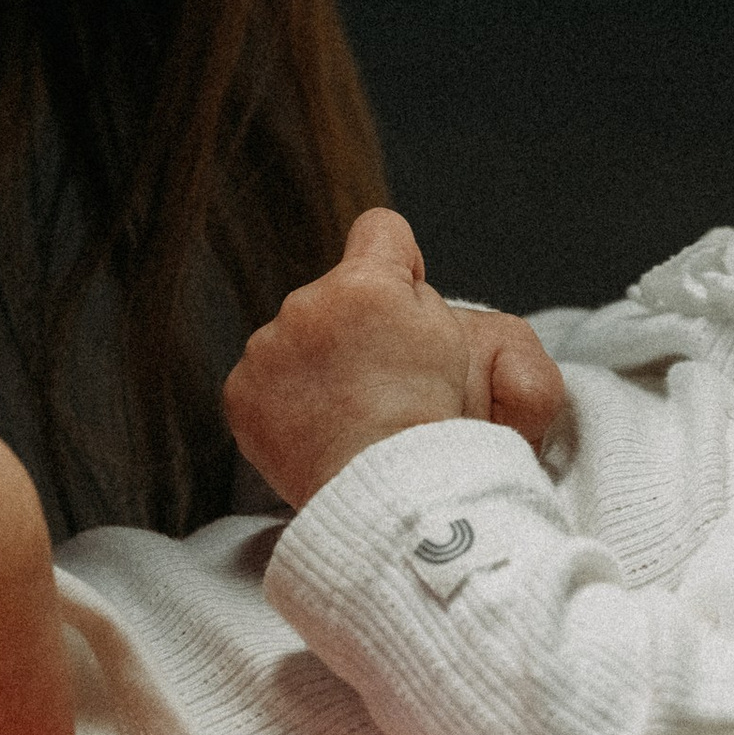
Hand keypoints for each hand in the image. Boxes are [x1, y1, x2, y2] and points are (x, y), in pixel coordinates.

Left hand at [224, 209, 568, 507]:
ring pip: (299, 338)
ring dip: (322, 366)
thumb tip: (410, 291)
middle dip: (360, 330)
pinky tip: (320, 431)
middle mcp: (307, 304)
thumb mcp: (492, 350)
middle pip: (338, 296)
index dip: (400, 265)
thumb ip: (443, 301)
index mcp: (368, 285)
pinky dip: (288, 402)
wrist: (388, 503)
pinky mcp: (242, 392)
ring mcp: (267, 349)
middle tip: (388, 387)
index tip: (405, 307)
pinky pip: (267, 380)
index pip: (381, 231)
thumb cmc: (443, 432)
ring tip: (354, 417)